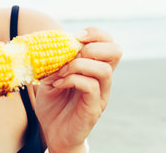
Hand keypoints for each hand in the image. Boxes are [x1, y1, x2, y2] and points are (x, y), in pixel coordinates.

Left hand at [34, 27, 121, 152]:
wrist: (53, 132)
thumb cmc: (52, 103)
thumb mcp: (50, 76)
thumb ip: (53, 61)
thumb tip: (50, 43)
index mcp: (93, 68)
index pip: (108, 42)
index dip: (95, 33)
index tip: (75, 36)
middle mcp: (102, 79)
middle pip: (116, 51)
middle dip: (93, 46)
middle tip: (72, 53)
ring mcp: (101, 94)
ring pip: (104, 69)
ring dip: (78, 65)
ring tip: (60, 73)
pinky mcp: (94, 108)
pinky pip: (91, 86)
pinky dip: (72, 80)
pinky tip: (58, 85)